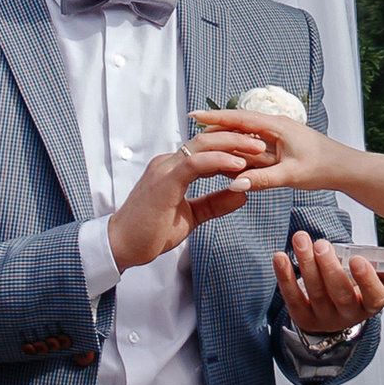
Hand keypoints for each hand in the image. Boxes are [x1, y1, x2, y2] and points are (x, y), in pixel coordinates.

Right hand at [107, 141, 254, 271]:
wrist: (121, 246)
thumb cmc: (150, 232)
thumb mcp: (191, 216)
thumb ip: (215, 203)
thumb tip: (241, 193)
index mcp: (173, 169)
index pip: (206, 148)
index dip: (232, 146)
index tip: (256, 151)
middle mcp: (168, 163)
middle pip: (207, 138)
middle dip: (237, 138)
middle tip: (262, 143)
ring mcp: (164, 169)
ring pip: (203, 145)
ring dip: (232, 145)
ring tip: (256, 149)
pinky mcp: (163, 181)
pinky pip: (195, 163)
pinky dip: (218, 161)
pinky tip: (237, 166)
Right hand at [190, 105, 341, 191]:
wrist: (345, 168)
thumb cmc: (322, 168)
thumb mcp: (291, 175)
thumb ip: (262, 179)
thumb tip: (235, 184)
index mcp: (276, 127)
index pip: (239, 119)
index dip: (215, 117)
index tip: (194, 116)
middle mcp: (275, 126)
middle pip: (239, 124)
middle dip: (216, 126)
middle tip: (191, 130)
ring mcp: (277, 136)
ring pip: (246, 135)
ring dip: (227, 138)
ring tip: (203, 142)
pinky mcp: (280, 146)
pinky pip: (254, 146)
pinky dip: (240, 149)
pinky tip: (229, 156)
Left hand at [274, 225, 383, 333]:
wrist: (334, 311)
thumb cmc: (358, 285)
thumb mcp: (377, 276)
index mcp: (371, 303)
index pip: (373, 296)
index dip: (366, 279)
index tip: (357, 259)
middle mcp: (349, 315)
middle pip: (340, 294)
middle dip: (330, 268)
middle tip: (321, 243)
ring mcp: (324, 318)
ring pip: (315, 292)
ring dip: (306, 264)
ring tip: (300, 239)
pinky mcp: (303, 317)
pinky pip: (292, 297)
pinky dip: (285, 276)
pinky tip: (280, 257)